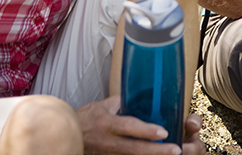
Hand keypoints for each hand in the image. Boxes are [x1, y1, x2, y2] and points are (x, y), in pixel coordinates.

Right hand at [78, 95, 202, 154]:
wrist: (66, 135)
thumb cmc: (85, 118)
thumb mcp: (103, 105)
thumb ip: (122, 101)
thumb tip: (142, 93)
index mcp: (107, 124)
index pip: (129, 127)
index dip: (146, 130)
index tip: (164, 132)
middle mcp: (108, 141)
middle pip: (135, 149)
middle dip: (157, 151)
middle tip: (176, 150)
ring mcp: (108, 154)